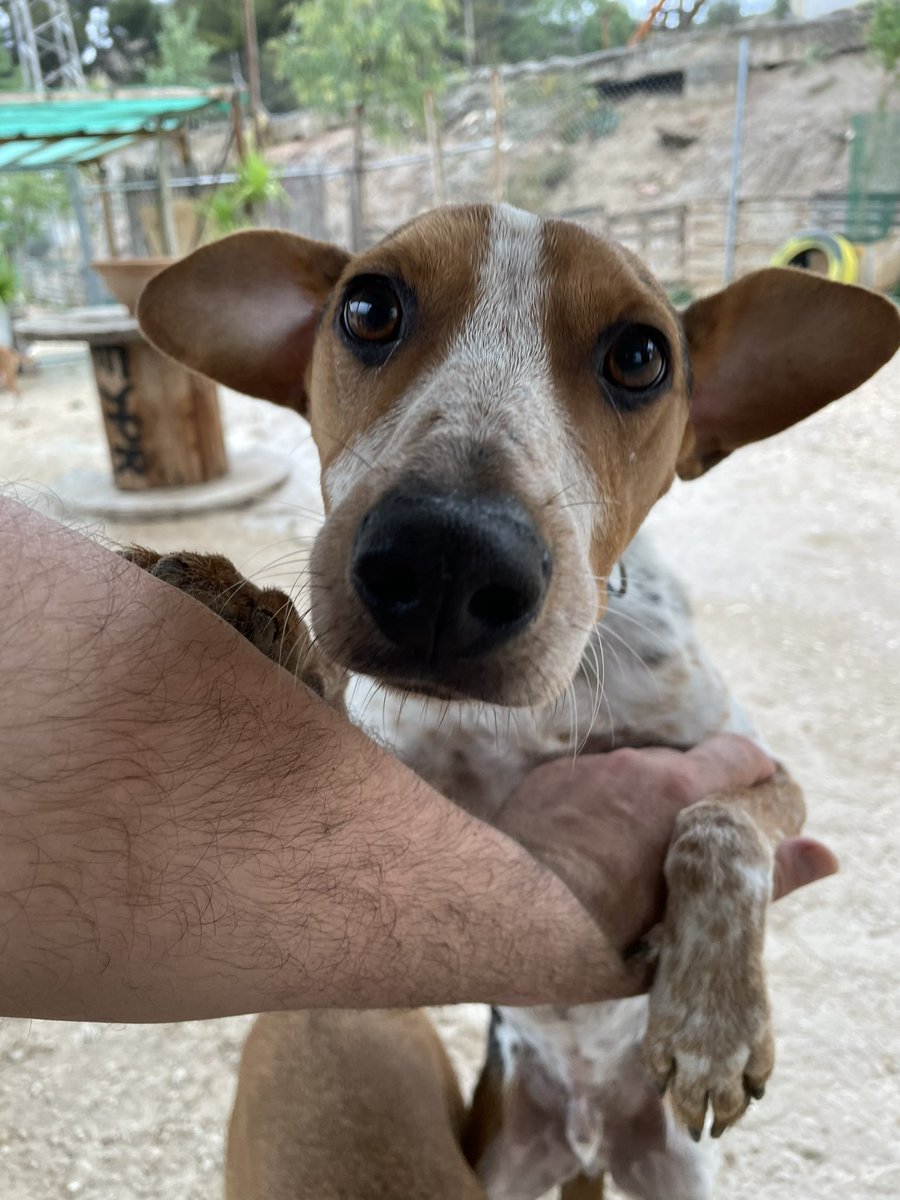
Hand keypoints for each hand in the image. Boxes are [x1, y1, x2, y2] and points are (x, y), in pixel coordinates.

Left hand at [495, 735, 836, 951]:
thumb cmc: (605, 932)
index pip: (737, 752)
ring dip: (636, 804)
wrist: (507, 916)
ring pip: (628, 776)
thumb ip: (767, 881)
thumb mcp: (696, 917)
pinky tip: (580, 850)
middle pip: (681, 769)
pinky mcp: (548, 777)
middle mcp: (634, 766)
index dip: (752, 770)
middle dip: (689, 801)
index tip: (756, 792)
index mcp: (679, 793)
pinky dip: (592, 807)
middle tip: (682, 849)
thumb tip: (825, 854)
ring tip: (624, 856)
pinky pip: (585, 783)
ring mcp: (586, 769)